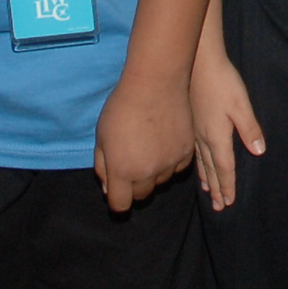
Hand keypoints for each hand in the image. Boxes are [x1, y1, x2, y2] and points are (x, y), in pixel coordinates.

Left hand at [94, 67, 194, 212]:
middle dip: (134, 186)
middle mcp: (147, 173)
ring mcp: (169, 163)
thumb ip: (103, 166)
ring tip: (149, 149)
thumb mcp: (101, 136)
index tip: (117, 190)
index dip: (117, 201)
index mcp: (122, 171)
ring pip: (161, 182)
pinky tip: (164, 143)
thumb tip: (108, 189)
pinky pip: (177, 168)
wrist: (155, 83)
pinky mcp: (186, 153)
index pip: (120, 205)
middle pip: (142, 195)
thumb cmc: (122, 107)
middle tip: (132, 163)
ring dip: (153, 174)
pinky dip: (170, 162)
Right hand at [190, 40, 263, 211]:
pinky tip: (195, 165)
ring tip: (207, 192)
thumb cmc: (222, 81)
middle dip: (216, 188)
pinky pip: (193, 152)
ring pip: (200, 162)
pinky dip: (196, 164)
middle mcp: (203, 138)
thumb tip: (259, 152)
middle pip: (210, 169)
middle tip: (218, 207)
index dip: (227, 185)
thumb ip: (249, 128)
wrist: (197, 62)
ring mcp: (194, 130)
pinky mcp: (189, 122)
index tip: (229, 202)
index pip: (224, 167)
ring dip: (205, 178)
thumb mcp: (241, 104)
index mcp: (217, 136)